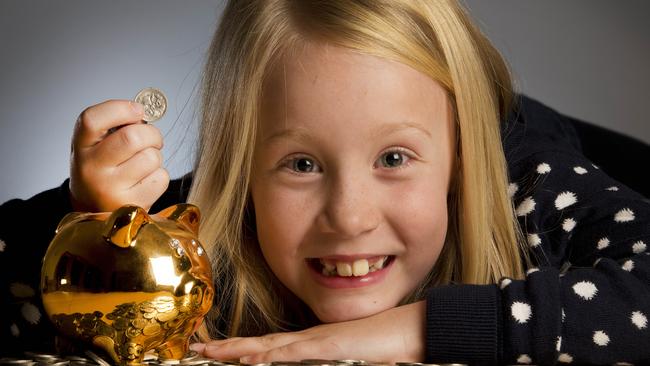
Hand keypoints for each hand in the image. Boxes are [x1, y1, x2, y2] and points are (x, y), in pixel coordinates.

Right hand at [69, 99, 168, 211]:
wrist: (95, 211)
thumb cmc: (104, 168)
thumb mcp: (98, 146)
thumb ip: (117, 128)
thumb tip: (145, 116)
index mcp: (81, 147)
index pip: (92, 119)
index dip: (120, 109)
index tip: (138, 110)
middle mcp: (91, 169)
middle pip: (132, 137)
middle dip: (152, 133)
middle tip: (152, 139)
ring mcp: (110, 189)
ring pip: (151, 157)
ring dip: (156, 156)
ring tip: (144, 163)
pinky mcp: (130, 205)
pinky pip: (160, 178)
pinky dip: (159, 175)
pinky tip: (145, 181)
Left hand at [192, 301, 425, 363]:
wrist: (411, 330)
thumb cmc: (386, 347)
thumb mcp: (349, 359)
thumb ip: (329, 360)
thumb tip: (321, 360)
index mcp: (312, 345)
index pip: (270, 347)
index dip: (243, 349)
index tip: (219, 351)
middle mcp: (309, 341)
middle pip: (261, 344)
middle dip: (228, 348)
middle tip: (198, 350)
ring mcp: (317, 342)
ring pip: (269, 347)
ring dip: (238, 350)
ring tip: (209, 353)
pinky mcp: (329, 346)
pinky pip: (294, 353)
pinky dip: (270, 356)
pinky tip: (249, 359)